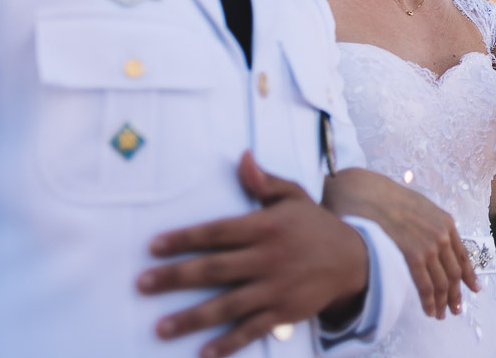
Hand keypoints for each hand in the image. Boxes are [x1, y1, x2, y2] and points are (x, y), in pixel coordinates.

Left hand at [137, 152, 367, 357]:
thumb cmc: (314, 225)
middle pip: (214, 269)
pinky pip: (251, 330)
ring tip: (160, 327)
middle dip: (175, 277)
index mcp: (267, 226)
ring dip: (191, 318)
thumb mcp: (294, 197)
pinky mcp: (284, 312)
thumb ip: (264, 182)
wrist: (353, 259)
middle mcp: (268, 257)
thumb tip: (241, 158)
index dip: (184, 239)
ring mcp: (276, 287)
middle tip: (141, 285)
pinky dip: (227, 343)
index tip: (153, 247)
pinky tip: (203, 352)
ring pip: (227, 305)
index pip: (217, 232)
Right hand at [322, 167, 478, 318]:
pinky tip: (429, 311)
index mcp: (446, 222)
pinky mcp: (413, 255)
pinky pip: (426, 286)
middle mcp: (443, 235)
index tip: (473, 289)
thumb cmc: (387, 197)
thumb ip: (430, 224)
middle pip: (454, 272)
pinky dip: (429, 302)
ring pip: (442, 282)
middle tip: (456, 309)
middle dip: (456, 294)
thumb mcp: (419, 206)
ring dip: (443, 302)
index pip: (463, 255)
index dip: (468, 275)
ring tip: (441, 314)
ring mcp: (429, 246)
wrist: (367, 192)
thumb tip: (430, 240)